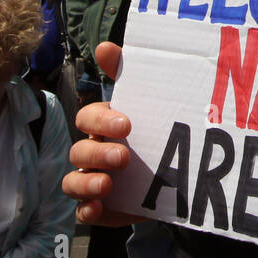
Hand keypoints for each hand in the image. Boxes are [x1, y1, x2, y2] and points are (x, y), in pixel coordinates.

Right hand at [61, 42, 140, 225]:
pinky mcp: (104, 207)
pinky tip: (98, 208)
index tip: (127, 124)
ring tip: (107, 183)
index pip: (87, 118)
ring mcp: (95, 181)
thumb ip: (129, 75)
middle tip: (124, 156)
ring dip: (86, 182)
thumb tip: (104, 46)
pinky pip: (84, 211)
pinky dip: (87, 210)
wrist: (183, 171)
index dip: (101, 121)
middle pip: (79, 151)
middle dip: (98, 153)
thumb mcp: (150, 102)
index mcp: (103, 126)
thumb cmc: (157, 129)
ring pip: (73, 182)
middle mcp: (94, 152)